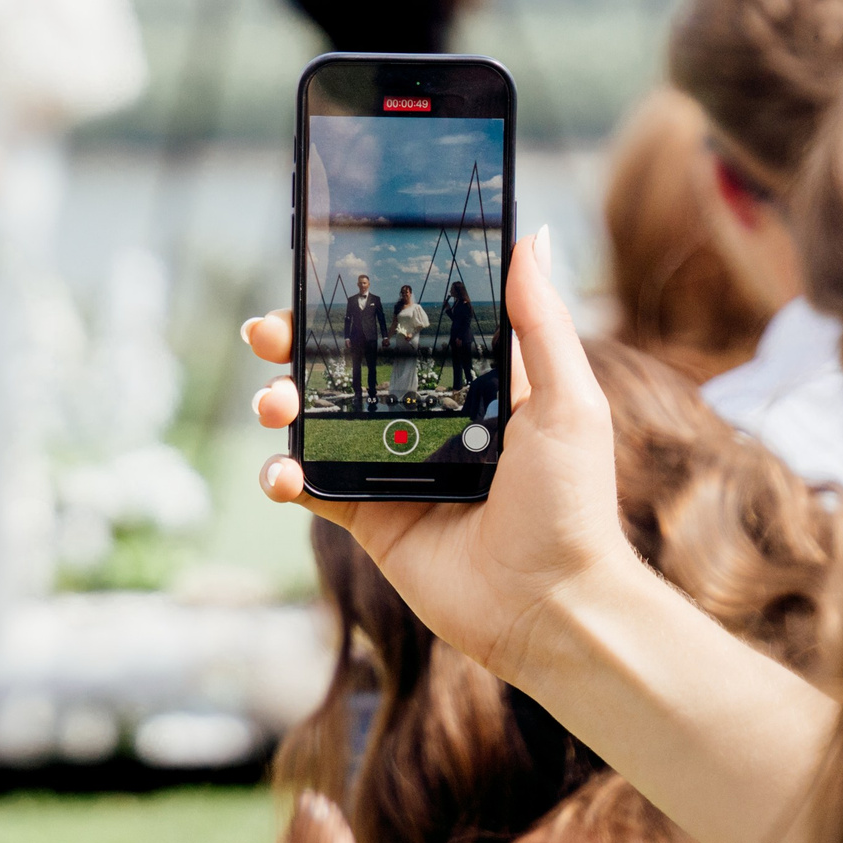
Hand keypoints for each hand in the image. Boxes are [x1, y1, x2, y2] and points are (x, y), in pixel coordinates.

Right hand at [245, 228, 634, 683]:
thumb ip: (541, 322)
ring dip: (278, 402)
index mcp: (465, 385)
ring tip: (273, 405)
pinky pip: (308, 487)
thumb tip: (530, 235)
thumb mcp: (565, 402)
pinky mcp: (367, 518)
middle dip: (295, 344)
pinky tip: (282, 472)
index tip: (317, 273)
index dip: (356, 303)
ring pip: (313, 420)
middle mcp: (420, 420)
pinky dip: (282, 474)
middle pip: (340, 367)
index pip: (399, 330)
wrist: (552, 607)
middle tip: (269, 334)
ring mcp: (388, 468)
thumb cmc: (573, 504)